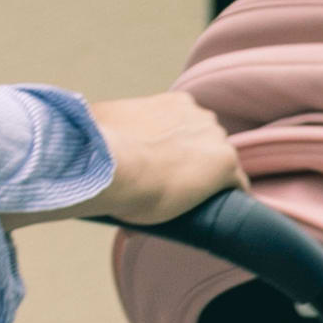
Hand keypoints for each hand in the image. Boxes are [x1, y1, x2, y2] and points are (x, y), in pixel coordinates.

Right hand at [48, 90, 243, 231]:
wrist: (112, 164)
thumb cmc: (99, 146)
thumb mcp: (101, 125)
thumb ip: (106, 129)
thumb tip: (84, 136)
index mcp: (175, 104)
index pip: (186, 128)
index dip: (176, 151)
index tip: (163, 169)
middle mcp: (200, 115)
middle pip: (207, 144)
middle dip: (194, 164)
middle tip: (173, 191)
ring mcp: (216, 139)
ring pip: (220, 164)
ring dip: (210, 183)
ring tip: (191, 208)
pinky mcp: (226, 165)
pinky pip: (238, 186)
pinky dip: (231, 200)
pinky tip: (222, 218)